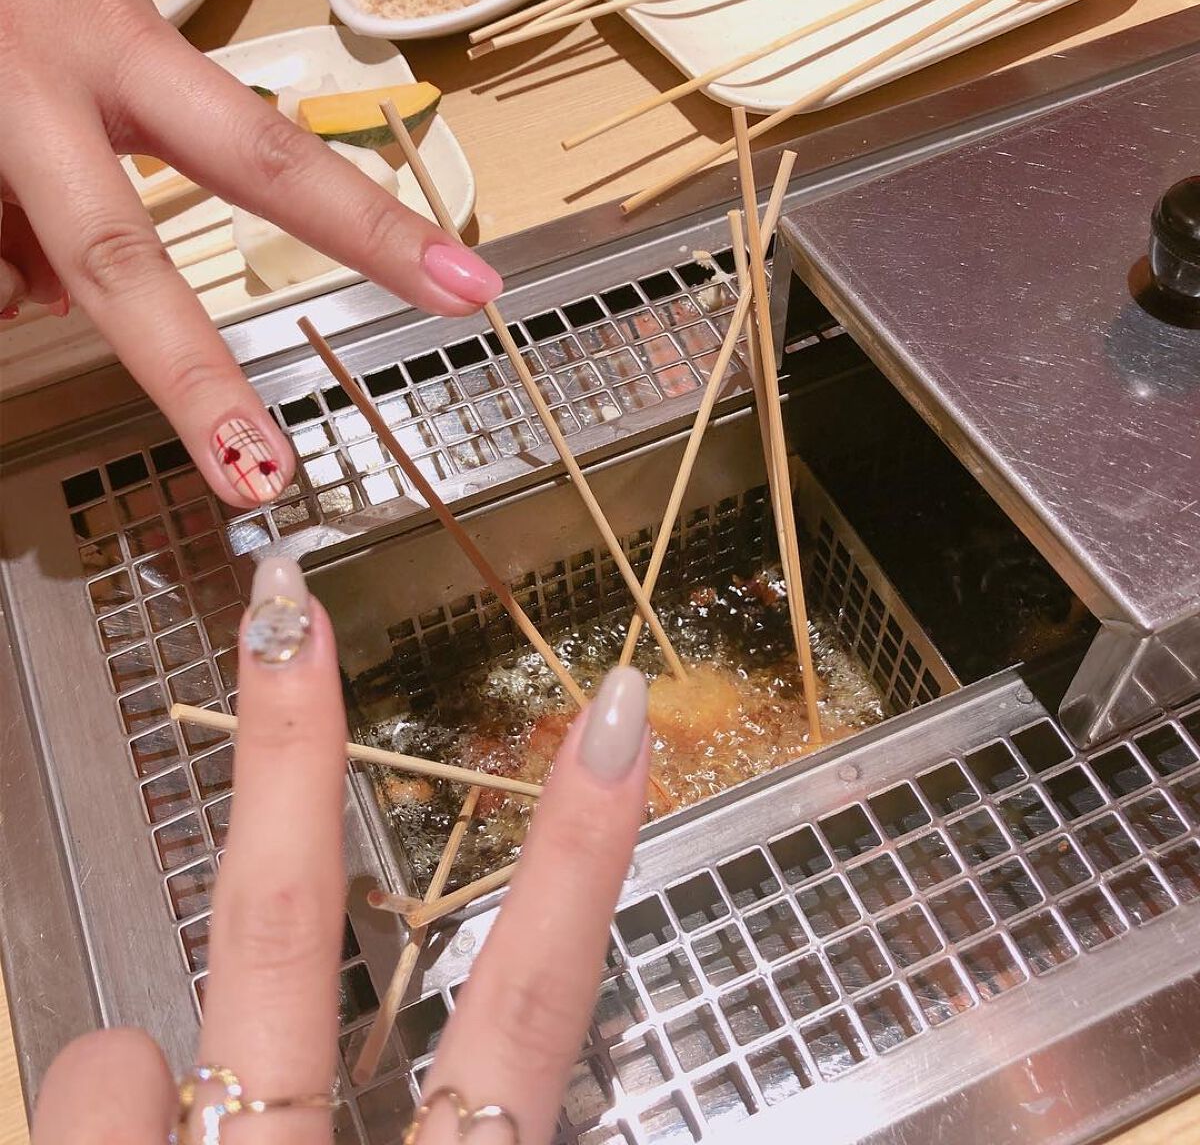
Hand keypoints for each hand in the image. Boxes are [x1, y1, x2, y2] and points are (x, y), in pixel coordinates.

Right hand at [0, 0, 502, 506]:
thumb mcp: (90, 29)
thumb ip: (107, 163)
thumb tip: (50, 297)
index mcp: (124, 44)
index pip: (271, 157)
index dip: (371, 233)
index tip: (465, 289)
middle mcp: (42, 76)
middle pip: (122, 261)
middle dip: (192, 384)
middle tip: (258, 475)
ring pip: (15, 267)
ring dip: (23, 267)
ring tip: (22, 225)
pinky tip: (1, 217)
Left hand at [31, 557, 648, 1144]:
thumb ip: (452, 1133)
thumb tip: (435, 1090)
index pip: (529, 1011)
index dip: (574, 859)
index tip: (614, 716)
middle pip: (285, 932)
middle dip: (286, 759)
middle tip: (286, 619)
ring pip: (125, 1046)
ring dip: (142, 1069)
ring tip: (166, 1121)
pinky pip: (88, 1089)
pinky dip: (107, 1108)